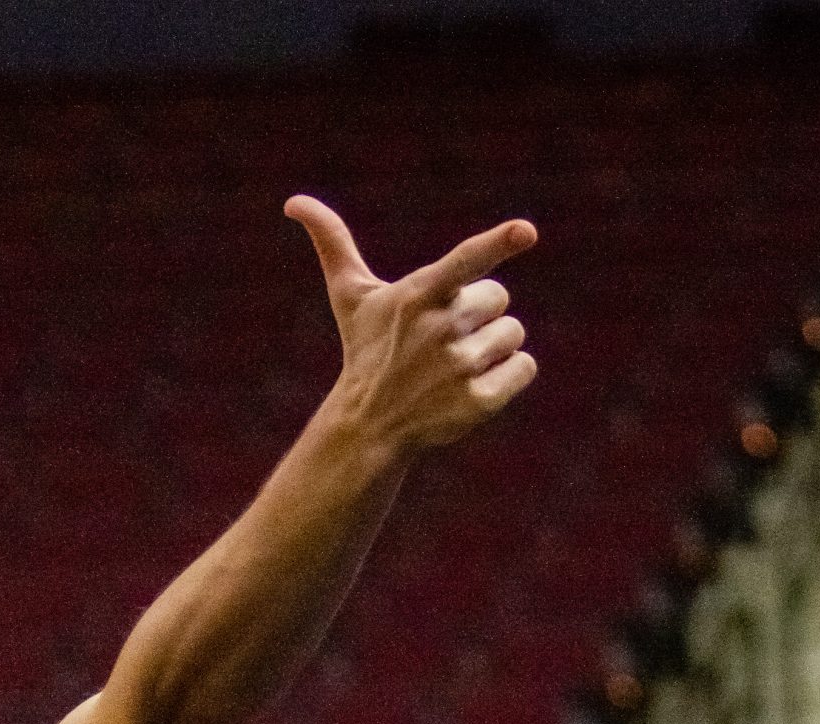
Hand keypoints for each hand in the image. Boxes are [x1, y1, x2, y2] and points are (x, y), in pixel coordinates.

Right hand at [287, 196, 536, 460]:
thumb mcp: (350, 297)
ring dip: (493, 346)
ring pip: (513, 335)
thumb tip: (293, 202)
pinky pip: (524, 368)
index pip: (466, 261)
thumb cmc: (365, 350)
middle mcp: (441, 330)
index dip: (497, 243)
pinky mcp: (478, 403)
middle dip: (480, 315)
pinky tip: (474, 384)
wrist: (369, 427)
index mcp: (419, 295)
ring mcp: (460, 369)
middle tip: (443, 338)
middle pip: (499, 300)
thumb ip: (333, 242)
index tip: (526, 230)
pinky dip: (510, 375)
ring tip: (454, 365)